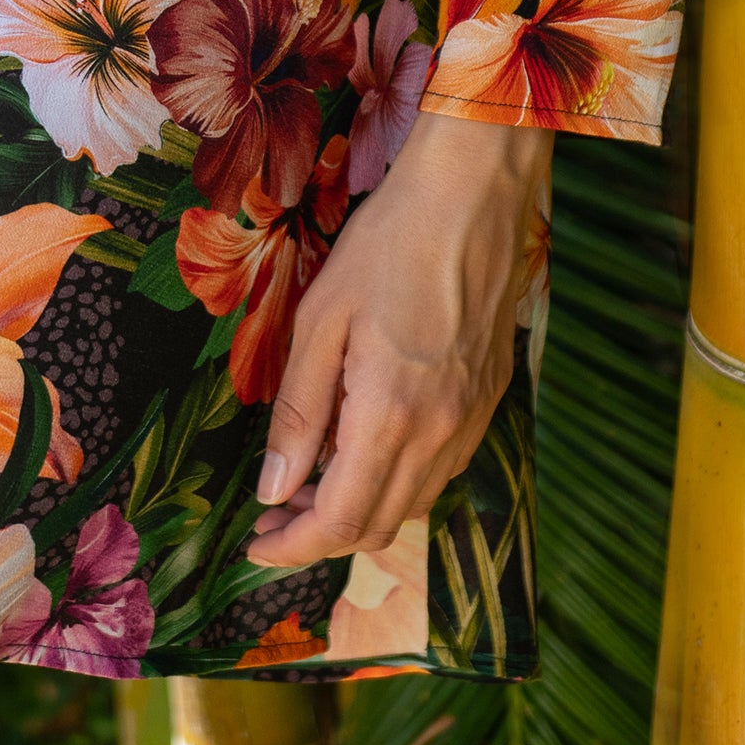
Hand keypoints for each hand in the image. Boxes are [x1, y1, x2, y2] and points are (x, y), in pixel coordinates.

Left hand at [245, 113, 548, 570]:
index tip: (256, 546)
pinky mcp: (489, 401)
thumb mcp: (320, 321)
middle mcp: (441, 435)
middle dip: (320, 535)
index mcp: (391, 419)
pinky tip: (366, 443)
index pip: (342, 523)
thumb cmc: (388, 245)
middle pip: (379, 526)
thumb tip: (274, 490)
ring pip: (413, 503)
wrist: (473, 196)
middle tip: (276, 512)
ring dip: (361, 508)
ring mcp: (472, 421)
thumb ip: (298, 413)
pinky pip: (441, 469)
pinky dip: (397, 478)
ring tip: (313, 478)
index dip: (293, 548)